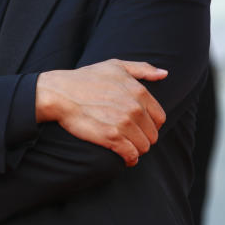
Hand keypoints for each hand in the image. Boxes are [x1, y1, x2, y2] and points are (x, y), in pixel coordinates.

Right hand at [35, 59, 167, 165]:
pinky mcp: (112, 138)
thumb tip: (164, 74)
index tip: (140, 126)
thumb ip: (142, 69)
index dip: (151, 124)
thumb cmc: (86, 78)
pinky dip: (130, 159)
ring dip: (137, 149)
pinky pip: (131, 155)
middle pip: (152, 134)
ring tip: (126, 146)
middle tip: (130, 137)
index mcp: (139, 92)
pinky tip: (125, 157)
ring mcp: (124, 124)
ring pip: (144, 146)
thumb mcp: (115, 66)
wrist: (60, 93)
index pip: (159, 118)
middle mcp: (135, 108)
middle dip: (143, 137)